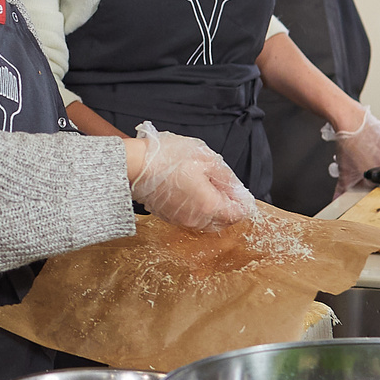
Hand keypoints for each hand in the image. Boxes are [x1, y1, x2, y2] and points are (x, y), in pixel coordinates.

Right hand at [126, 122, 254, 231]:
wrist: (136, 164)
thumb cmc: (168, 158)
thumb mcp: (206, 159)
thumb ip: (227, 178)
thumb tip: (239, 190)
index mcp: (210, 205)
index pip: (237, 214)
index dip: (244, 203)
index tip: (243, 193)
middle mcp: (196, 219)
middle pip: (223, 221)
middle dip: (230, 208)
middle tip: (228, 188)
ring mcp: (180, 220)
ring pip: (207, 222)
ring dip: (213, 209)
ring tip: (210, 187)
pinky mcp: (168, 216)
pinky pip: (191, 218)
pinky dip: (197, 209)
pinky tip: (193, 192)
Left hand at [323, 105, 379, 195]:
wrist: (351, 122)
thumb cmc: (348, 145)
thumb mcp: (343, 172)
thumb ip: (342, 189)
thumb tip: (337, 200)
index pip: (374, 181)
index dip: (364, 177)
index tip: (357, 171)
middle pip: (379, 167)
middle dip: (367, 165)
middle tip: (355, 157)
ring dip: (372, 153)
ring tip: (359, 146)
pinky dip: (377, 141)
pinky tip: (366, 139)